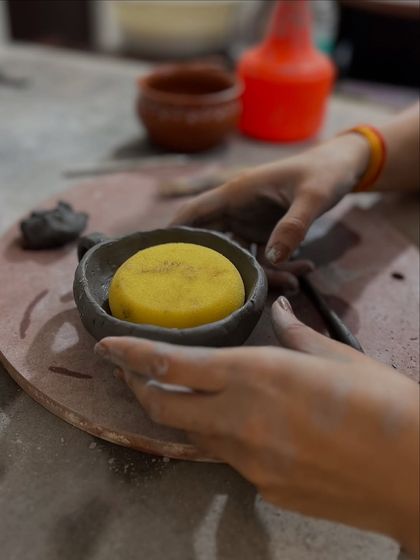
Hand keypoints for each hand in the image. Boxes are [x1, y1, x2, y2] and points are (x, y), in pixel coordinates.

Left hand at [95, 300, 418, 555]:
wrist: (414, 472)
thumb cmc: (381, 402)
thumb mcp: (336, 356)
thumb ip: (297, 333)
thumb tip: (281, 311)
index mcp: (256, 373)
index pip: (172, 363)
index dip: (132, 354)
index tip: (107, 347)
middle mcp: (240, 417)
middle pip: (164, 406)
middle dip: (139, 387)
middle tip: (132, 373)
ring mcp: (248, 459)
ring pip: (192, 434)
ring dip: (178, 413)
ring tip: (181, 395)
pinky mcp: (263, 487)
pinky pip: (228, 457)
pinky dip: (220, 436)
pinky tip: (242, 426)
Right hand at [172, 133, 369, 264]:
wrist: (341, 168)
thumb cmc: (324, 173)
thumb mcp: (314, 196)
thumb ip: (294, 225)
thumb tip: (271, 259)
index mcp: (237, 194)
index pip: (194, 214)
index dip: (175, 235)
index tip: (159, 260)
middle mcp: (237, 209)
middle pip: (214, 243)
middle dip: (219, 270)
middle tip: (227, 297)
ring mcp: (249, 223)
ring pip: (239, 256)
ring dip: (260, 274)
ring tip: (293, 283)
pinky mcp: (264, 233)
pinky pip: (262, 257)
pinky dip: (278, 269)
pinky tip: (303, 270)